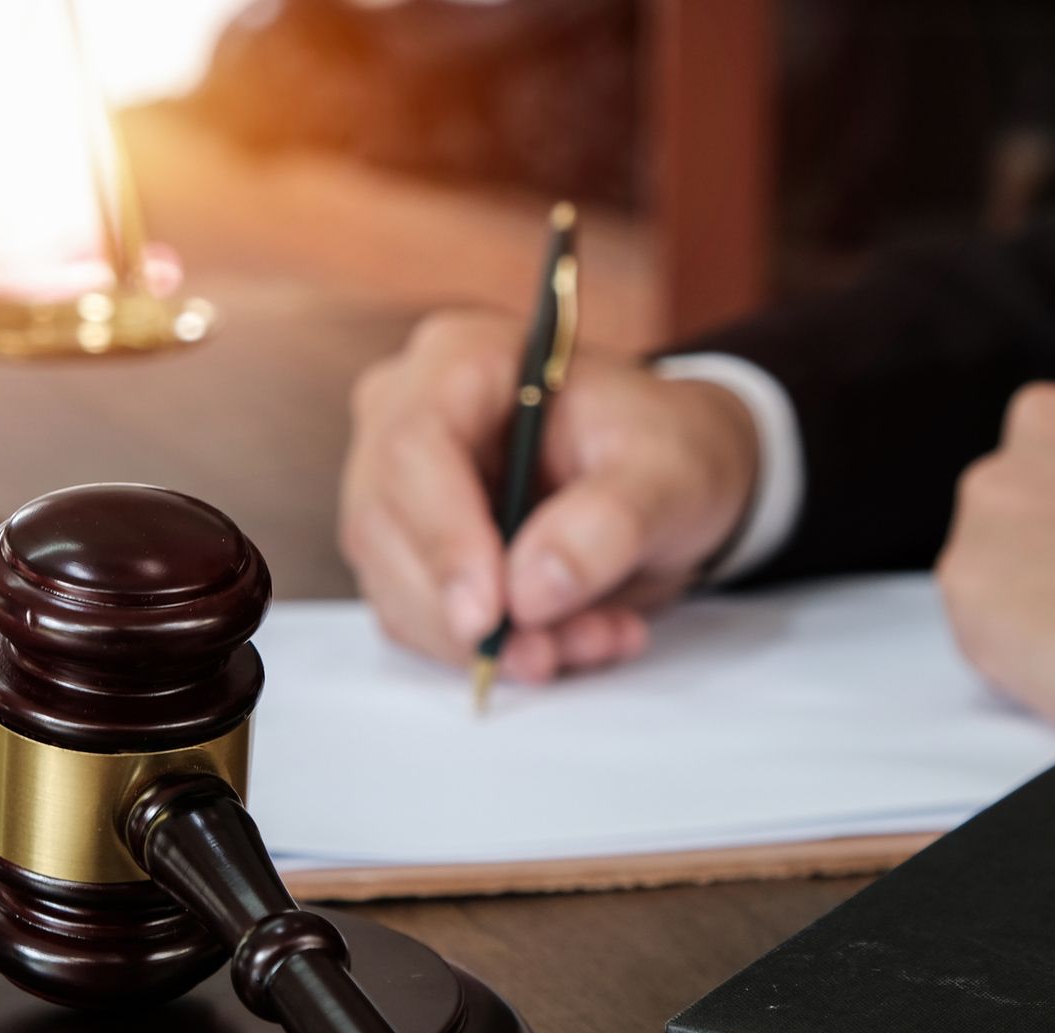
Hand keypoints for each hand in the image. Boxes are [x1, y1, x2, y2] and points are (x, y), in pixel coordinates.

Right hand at [339, 310, 757, 680]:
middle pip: (386, 526)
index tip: (491, 616)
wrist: (663, 479)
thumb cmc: (662, 450)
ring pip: (397, 589)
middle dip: (470, 612)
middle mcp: (404, 415)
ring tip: (594, 638)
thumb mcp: (668, 473)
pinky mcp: (406, 553)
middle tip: (556, 653)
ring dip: (490, 643)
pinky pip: (420, 623)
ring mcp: (394, 488)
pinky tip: (568, 640)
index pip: (414, 446)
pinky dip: (491, 652)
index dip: (443, 538)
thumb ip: (609, 523)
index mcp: (460, 358)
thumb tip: (530, 591)